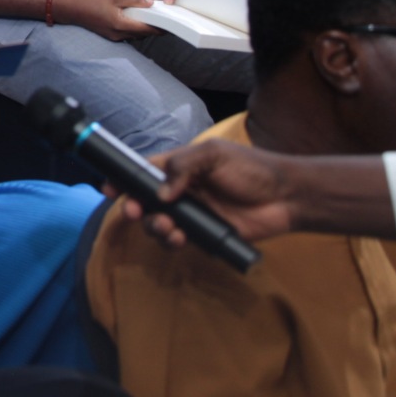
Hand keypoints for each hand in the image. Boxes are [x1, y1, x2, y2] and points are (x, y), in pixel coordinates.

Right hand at [58, 0, 157, 40]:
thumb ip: (134, 1)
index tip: (170, 25)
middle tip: (163, 19)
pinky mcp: (111, 36)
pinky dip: (135, 29)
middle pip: (142, 35)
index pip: (146, 30)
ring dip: (144, 29)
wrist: (73, 10)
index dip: (159, 28)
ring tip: (151, 18)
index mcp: (121, 24)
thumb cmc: (92, 1)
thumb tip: (151, 4)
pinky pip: (128, 35)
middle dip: (153, 29)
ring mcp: (114, 37)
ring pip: (135, 36)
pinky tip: (136, 19)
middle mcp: (119, 34)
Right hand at [117, 139, 296, 247]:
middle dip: (136, 208)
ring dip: (155, 227)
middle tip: (135, 213)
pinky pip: (179, 241)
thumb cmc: (252, 169)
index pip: (144, 171)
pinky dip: (173, 241)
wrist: (286, 198)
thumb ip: (182, 167)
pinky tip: (180, 238)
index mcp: (180, 167)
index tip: (109, 188)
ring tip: (167, 227)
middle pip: (146, 201)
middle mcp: (181, 191)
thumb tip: (160, 193)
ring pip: (158, 224)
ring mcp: (192, 214)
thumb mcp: (214, 155)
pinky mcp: (204, 235)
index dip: (124, 179)